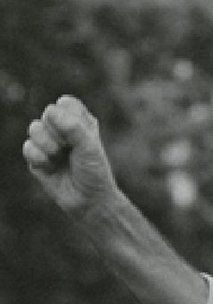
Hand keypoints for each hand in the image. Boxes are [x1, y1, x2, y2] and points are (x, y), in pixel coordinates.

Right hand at [22, 95, 117, 215]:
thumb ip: (73, 127)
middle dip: (59, 133)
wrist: (87, 200)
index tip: (79, 134)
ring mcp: (48, 143)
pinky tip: (50, 167)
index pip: (65, 103)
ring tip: (59, 157)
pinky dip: (39, 157)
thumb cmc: (94, 171)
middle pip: (48, 114)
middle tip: (70, 149)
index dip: (68, 116)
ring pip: (34, 128)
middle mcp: (62, 129)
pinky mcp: (36, 158)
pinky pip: (28, 147)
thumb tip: (51, 110)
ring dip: (48, 144)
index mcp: (79, 122)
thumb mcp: (89, 146)